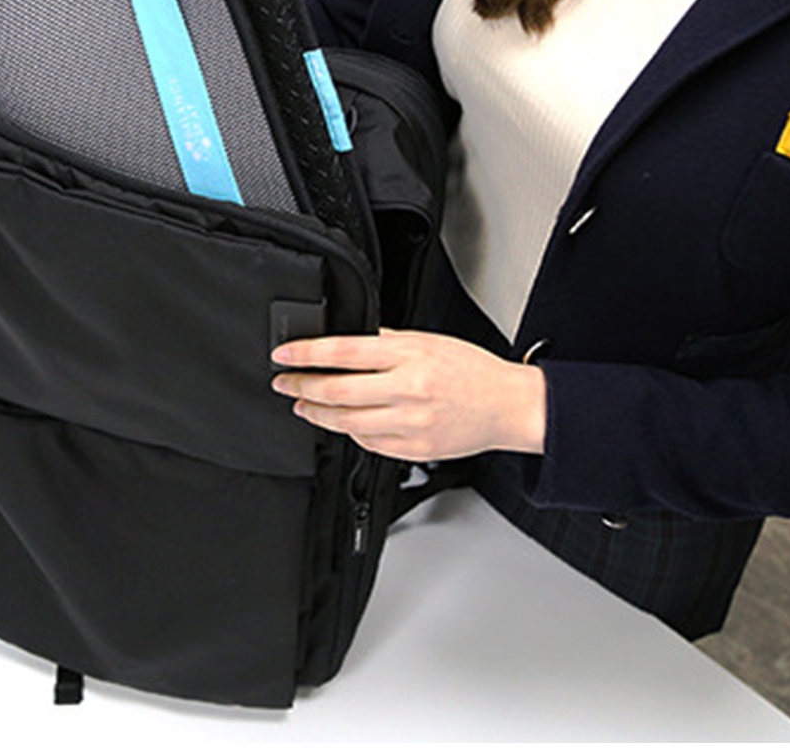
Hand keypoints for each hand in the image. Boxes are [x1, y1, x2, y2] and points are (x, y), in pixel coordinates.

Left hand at [271, 329, 546, 461]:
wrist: (506, 406)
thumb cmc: (470, 370)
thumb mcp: (428, 341)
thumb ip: (386, 341)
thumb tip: (346, 338)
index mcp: (409, 357)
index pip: (343, 352)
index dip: (306, 353)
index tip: (284, 354)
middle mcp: (408, 390)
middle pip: (336, 391)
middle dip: (301, 387)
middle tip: (284, 382)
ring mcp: (410, 424)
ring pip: (346, 422)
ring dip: (317, 414)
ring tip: (303, 405)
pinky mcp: (413, 449)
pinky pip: (368, 442)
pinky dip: (349, 431)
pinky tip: (341, 422)